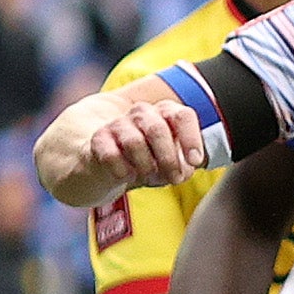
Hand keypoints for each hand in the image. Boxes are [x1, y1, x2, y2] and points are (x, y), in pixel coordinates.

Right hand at [42, 77, 203, 204]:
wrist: (104, 165)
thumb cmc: (146, 161)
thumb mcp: (169, 163)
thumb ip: (182, 165)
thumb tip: (185, 169)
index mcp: (164, 114)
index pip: (182, 116)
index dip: (191, 138)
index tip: (195, 162)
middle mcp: (141, 114)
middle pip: (157, 129)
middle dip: (168, 159)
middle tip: (173, 179)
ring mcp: (117, 124)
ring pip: (134, 142)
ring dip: (146, 167)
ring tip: (147, 179)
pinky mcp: (98, 140)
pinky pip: (110, 155)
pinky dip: (123, 172)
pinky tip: (126, 177)